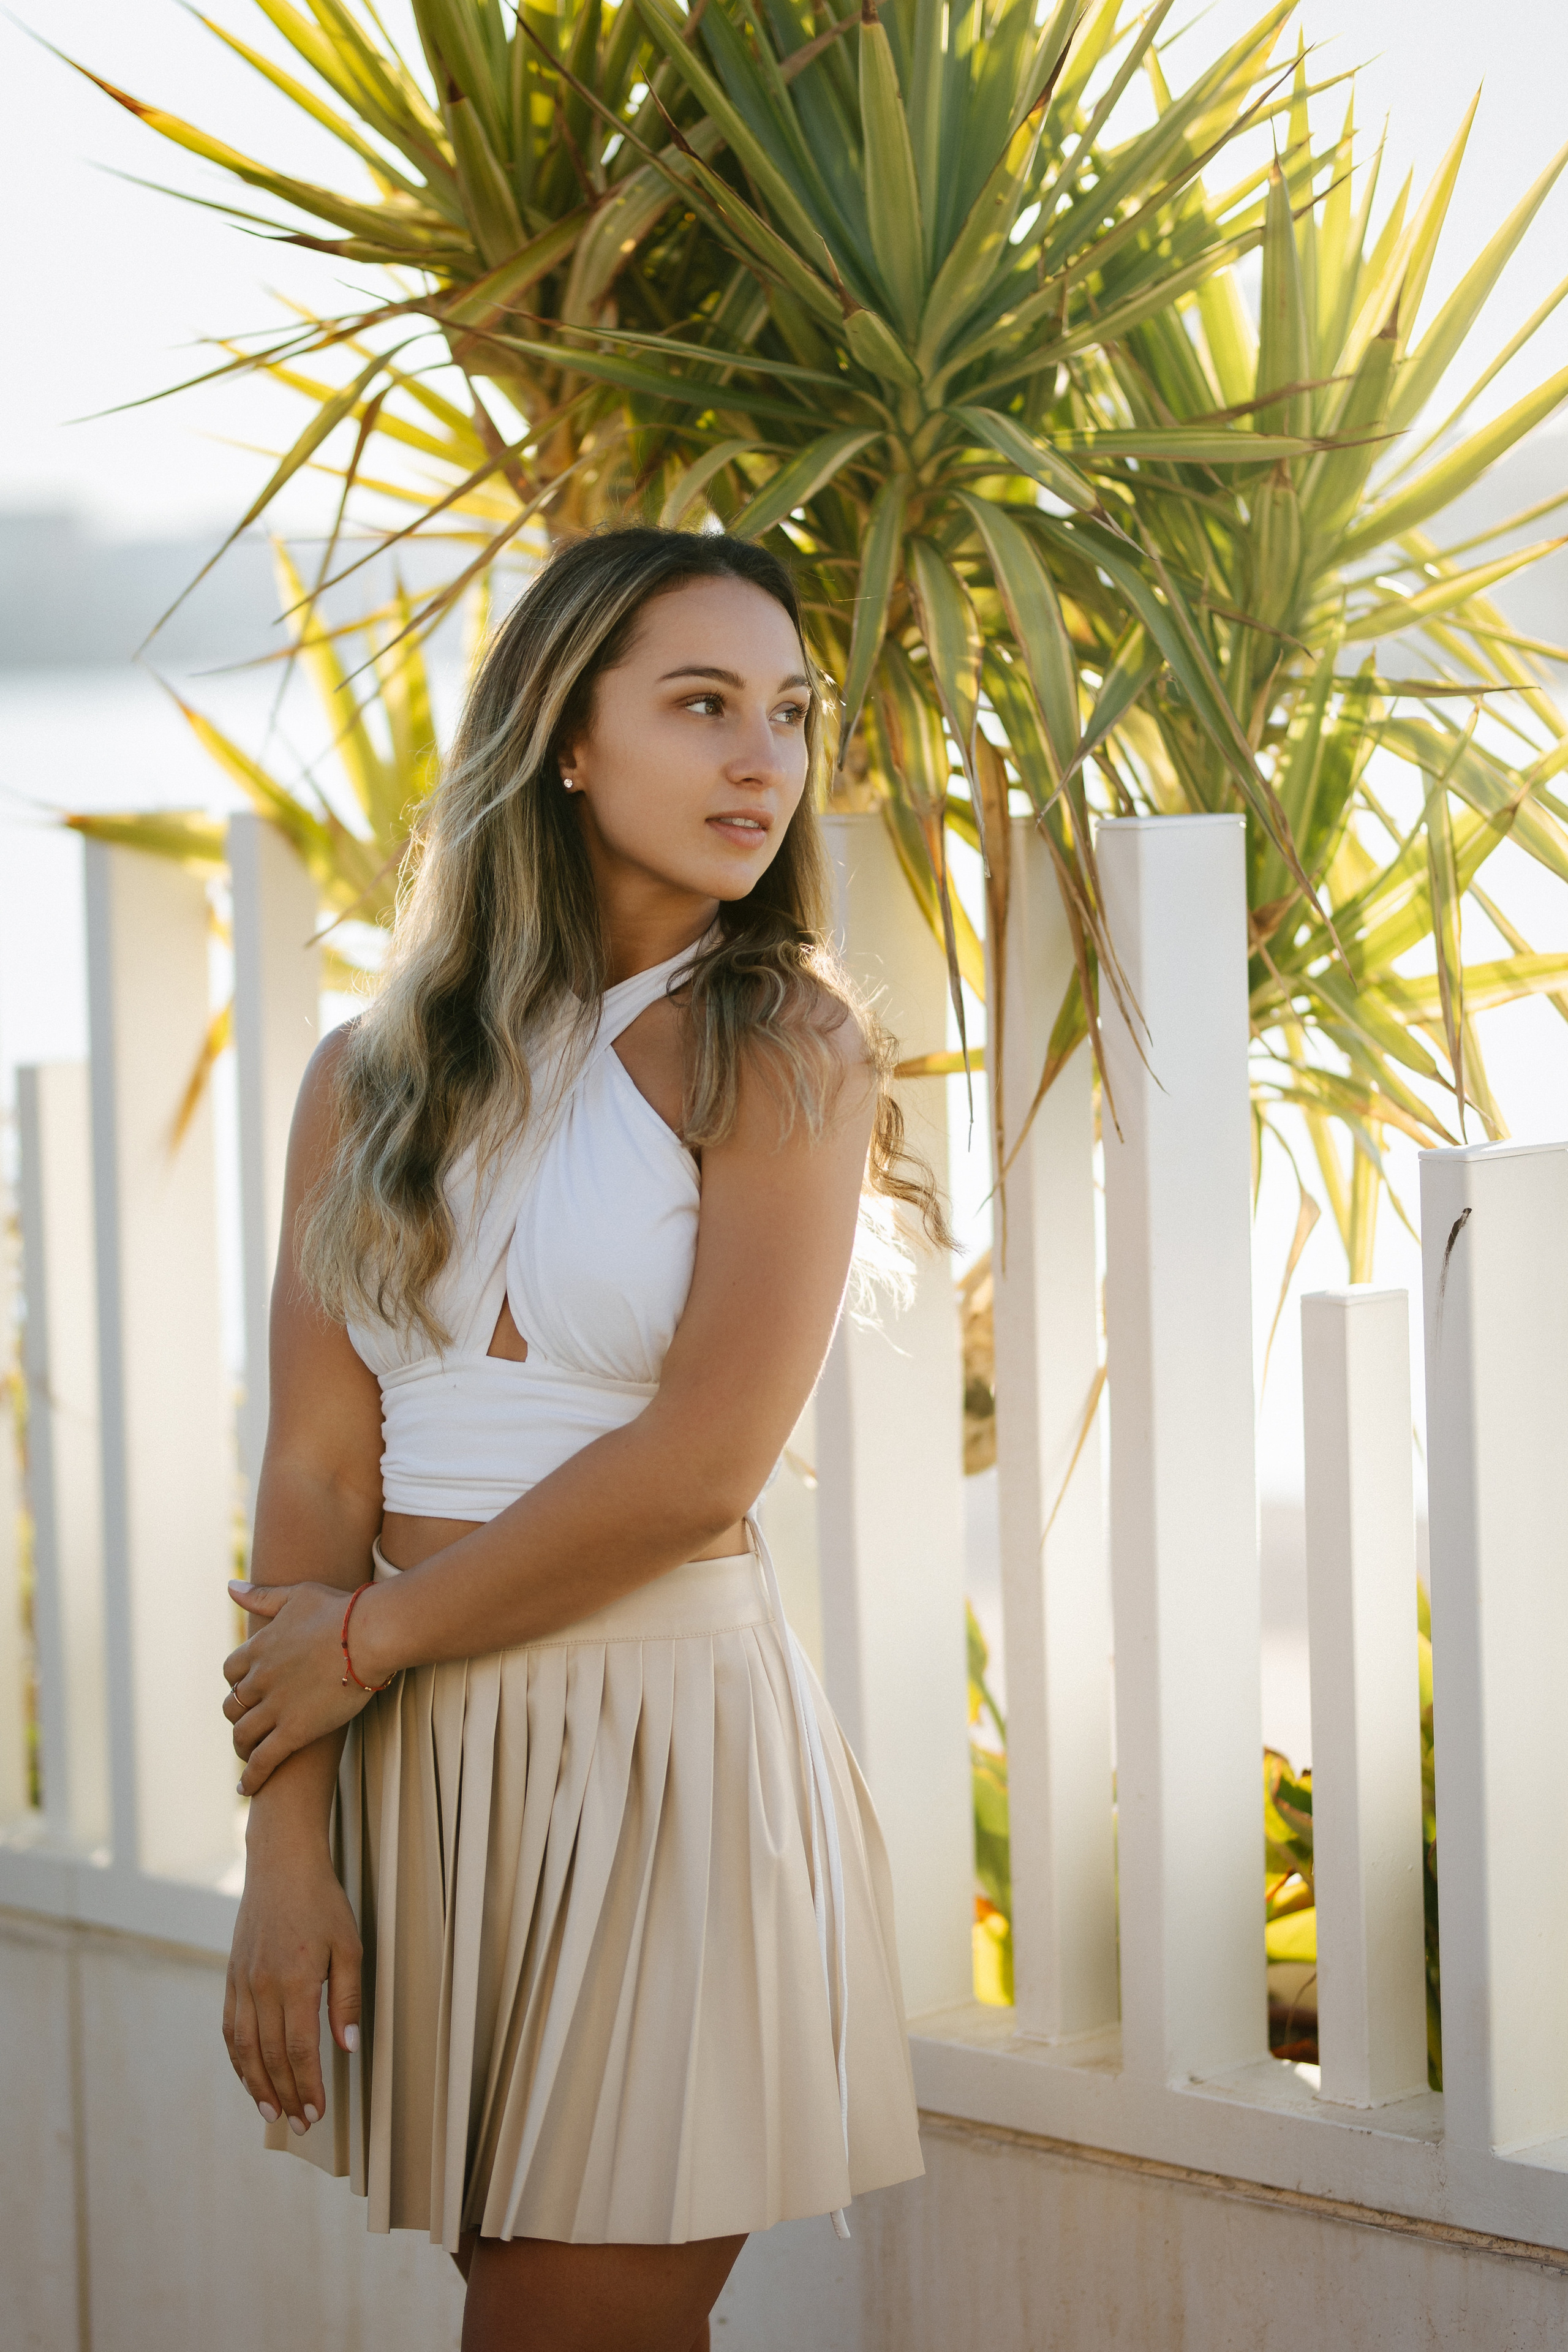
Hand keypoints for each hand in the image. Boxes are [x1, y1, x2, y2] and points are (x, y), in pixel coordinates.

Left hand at [224, 1578, 392, 1795]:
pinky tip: (246, 1789)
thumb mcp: (295, 1595)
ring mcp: (274, 1708)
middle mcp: (259, 1680)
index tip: (248, 1690)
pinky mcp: (293, 1732)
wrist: (370, 1635)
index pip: (230, 1672)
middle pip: (232, 1706)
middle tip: (250, 1724)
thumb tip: (229, 1587)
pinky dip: (251, 1778)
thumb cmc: (339, 1610)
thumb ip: (260, 1596)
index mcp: (258, 1649)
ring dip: (242, 1748)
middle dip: (238, 1716)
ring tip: (248, 1757)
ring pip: (242, 1736)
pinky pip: (262, 1761)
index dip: (238, 1683)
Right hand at [224, 1831, 361, 2133]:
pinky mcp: (231, 1977)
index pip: (301, 2049)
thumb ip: (347, 1999)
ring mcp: (242, 1983)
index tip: (317, 2113)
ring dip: (258, 2086)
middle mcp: (263, 1987)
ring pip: (245, 2049)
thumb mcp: (349, 1946)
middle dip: (287, 2095)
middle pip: (272, 2056)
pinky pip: (231, 2028)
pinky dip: (238, 2059)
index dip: (308, 2086)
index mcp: (296, 1980)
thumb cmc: (322, 1903)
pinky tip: (249, 2076)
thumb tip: (347, 2047)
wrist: (281, 1866)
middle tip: (301, 2125)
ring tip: (272, 2113)